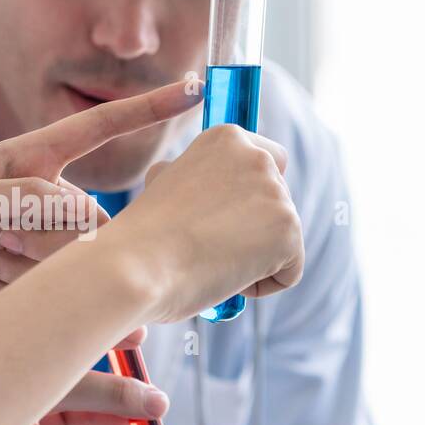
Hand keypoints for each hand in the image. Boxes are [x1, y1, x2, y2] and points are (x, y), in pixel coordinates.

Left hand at [0, 82, 198, 320]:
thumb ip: (21, 202)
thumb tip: (86, 218)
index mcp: (28, 158)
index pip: (98, 128)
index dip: (147, 108)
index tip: (194, 89)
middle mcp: (40, 193)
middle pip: (91, 219)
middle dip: (51, 241)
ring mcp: (38, 233)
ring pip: (73, 260)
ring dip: (27, 269)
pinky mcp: (30, 271)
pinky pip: (52, 287)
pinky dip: (14, 288)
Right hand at [100, 124, 304, 323]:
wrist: (135, 265)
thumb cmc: (142, 235)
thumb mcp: (165, 185)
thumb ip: (199, 177)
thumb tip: (207, 190)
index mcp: (226, 138)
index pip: (269, 162)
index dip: (247, 199)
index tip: (216, 218)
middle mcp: (257, 157)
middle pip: (278, 203)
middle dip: (252, 229)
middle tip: (205, 245)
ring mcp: (277, 194)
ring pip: (281, 239)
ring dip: (252, 258)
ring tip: (208, 260)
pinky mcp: (289, 231)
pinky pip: (289, 272)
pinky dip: (260, 285)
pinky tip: (224, 277)